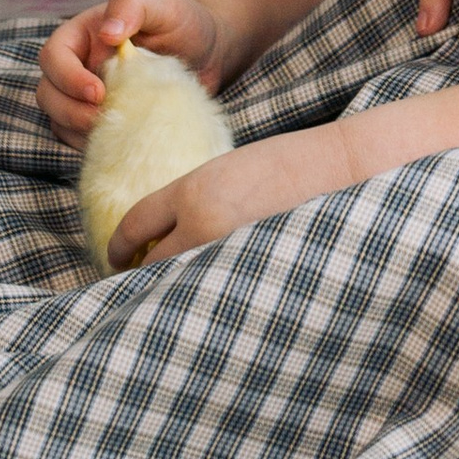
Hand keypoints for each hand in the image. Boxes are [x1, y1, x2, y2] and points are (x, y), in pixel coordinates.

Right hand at [36, 0, 233, 145]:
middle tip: (103, 118)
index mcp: (85, 35)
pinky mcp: (101, 120)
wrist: (209, 54)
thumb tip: (107, 33)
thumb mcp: (163, 4)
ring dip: (78, 131)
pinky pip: (81, 139)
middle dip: (69, 110)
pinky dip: (93, 145)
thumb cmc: (184, 23)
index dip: (67, 77)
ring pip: (59, 120)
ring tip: (114, 132)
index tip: (99, 92)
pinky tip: (120, 143)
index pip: (54, 56)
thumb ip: (132, 5)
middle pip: (49, 93)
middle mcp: (79, 66)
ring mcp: (86, 97)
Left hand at [109, 121, 358, 271]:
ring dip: (171, 287)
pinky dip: (205, 295)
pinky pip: (213, 294)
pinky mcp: (252, 279)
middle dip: (141, 273)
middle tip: (140, 278)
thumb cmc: (287, 163)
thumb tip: (160, 236)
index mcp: (195, 191)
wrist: (343, 171)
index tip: (116, 254)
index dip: (118, 245)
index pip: (135, 225)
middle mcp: (203, 225)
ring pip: (178, 284)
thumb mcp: (229, 168)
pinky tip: (211, 294)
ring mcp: (228, 255)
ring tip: (173, 290)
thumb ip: (192, 199)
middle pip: (150, 264)